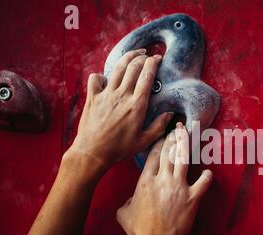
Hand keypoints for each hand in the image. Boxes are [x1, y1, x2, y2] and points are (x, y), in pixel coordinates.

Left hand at [67, 49, 172, 169]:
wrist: (93, 152)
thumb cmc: (119, 149)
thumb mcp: (144, 141)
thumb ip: (159, 126)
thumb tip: (170, 114)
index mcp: (137, 105)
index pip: (147, 76)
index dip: (153, 63)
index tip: (158, 58)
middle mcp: (122, 95)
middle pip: (133, 67)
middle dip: (141, 57)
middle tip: (147, 55)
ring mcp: (106, 95)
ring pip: (117, 68)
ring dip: (126, 58)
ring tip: (133, 55)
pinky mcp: (92, 98)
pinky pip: (95, 79)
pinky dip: (101, 75)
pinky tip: (106, 79)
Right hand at [116, 122, 212, 234]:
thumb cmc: (138, 230)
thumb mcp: (124, 213)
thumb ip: (127, 202)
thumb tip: (130, 201)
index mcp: (146, 181)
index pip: (154, 155)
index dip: (160, 142)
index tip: (164, 134)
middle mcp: (163, 179)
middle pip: (169, 152)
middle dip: (174, 137)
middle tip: (178, 127)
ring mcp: (179, 187)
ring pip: (184, 159)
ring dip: (186, 144)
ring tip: (189, 133)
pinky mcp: (193, 198)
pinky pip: (203, 183)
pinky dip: (207, 177)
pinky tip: (209, 172)